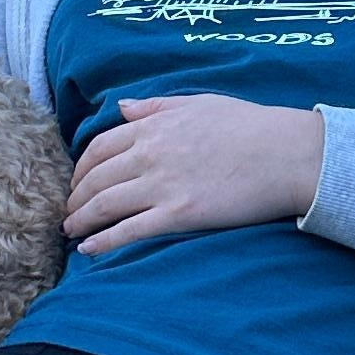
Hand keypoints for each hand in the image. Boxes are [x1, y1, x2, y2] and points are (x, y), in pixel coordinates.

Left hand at [63, 95, 324, 253]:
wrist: (286, 154)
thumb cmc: (250, 126)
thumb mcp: (198, 103)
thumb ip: (155, 106)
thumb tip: (120, 106)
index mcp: (153, 126)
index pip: (99, 147)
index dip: (81, 167)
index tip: (76, 181)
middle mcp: (150, 154)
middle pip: (96, 178)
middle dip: (76, 197)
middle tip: (68, 212)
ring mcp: (162, 185)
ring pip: (105, 205)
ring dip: (81, 220)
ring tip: (71, 232)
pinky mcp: (179, 214)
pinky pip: (129, 231)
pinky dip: (103, 242)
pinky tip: (89, 251)